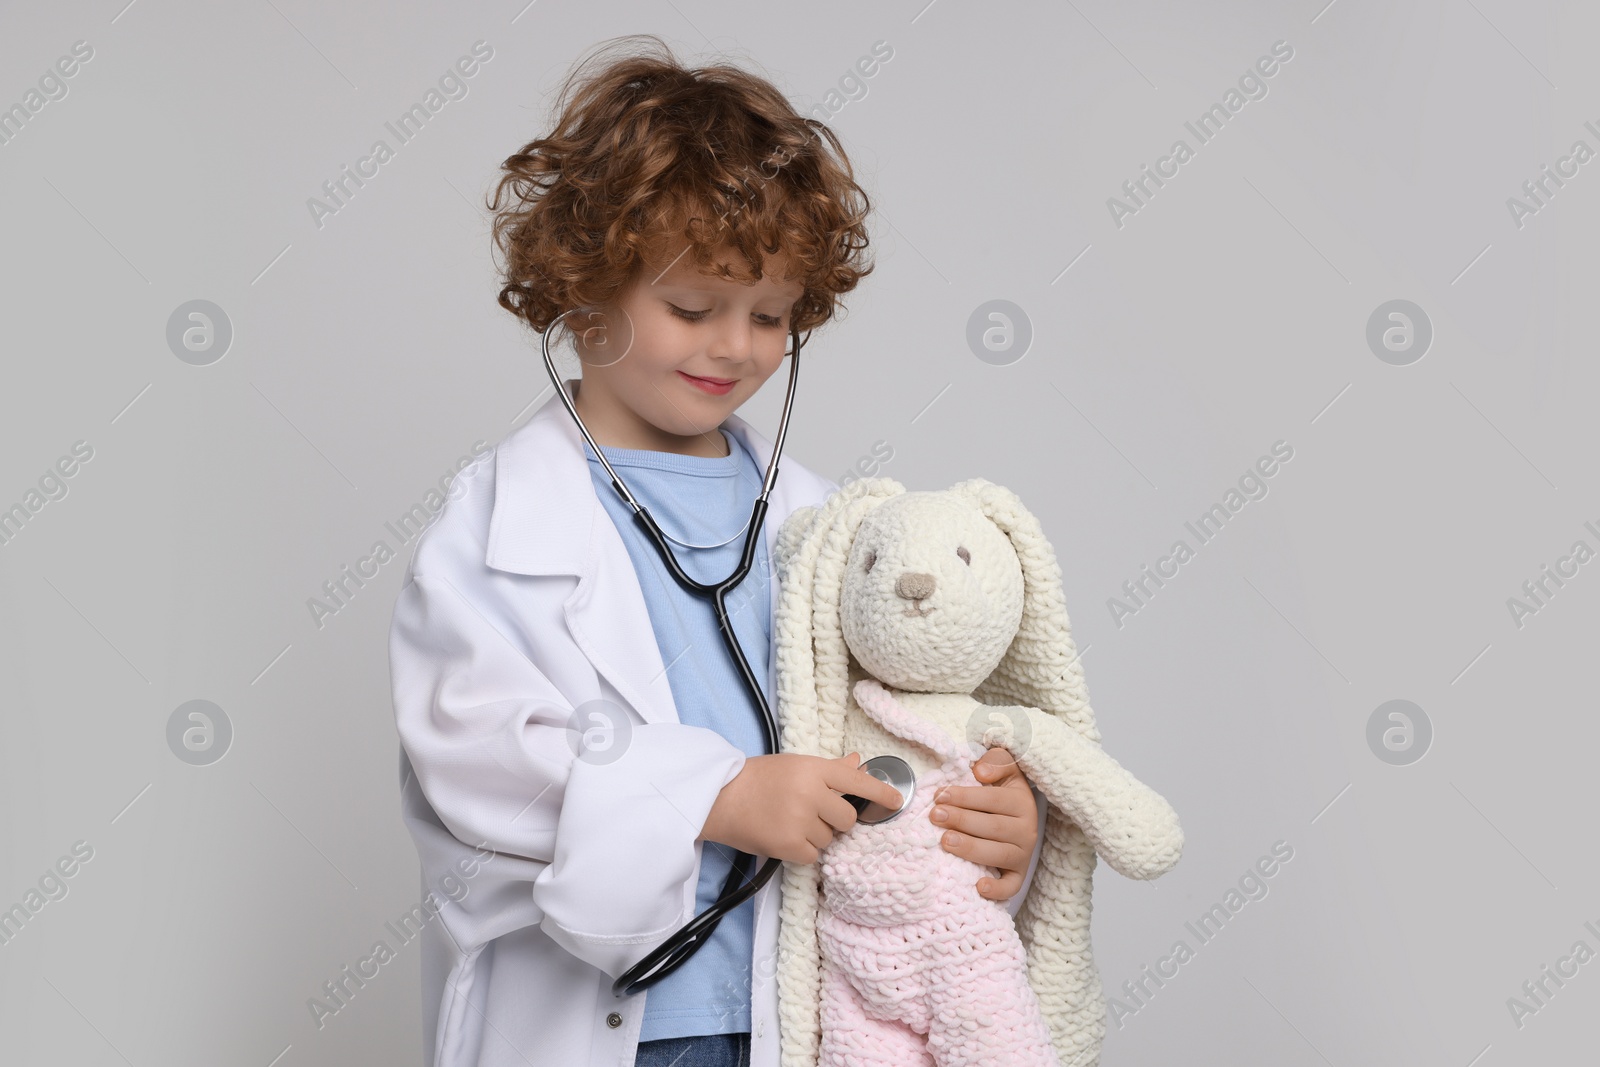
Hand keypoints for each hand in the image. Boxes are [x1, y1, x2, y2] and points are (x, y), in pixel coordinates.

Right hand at [700, 752, 904, 864]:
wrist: (720, 797)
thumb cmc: (758, 778)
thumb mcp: (796, 765)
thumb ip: (830, 769)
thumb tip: (858, 762)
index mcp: (814, 769)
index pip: (858, 781)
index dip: (881, 793)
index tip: (897, 801)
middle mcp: (811, 793)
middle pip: (848, 818)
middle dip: (837, 821)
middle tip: (814, 814)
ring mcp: (800, 820)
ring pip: (830, 839)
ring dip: (816, 836)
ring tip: (791, 822)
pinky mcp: (789, 845)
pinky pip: (813, 855)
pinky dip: (803, 851)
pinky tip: (785, 836)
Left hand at [931, 747, 1038, 901]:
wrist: (1014, 814)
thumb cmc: (1000, 789)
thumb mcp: (1002, 768)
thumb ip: (995, 761)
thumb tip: (981, 771)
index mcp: (1021, 802)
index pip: (993, 800)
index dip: (966, 797)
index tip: (940, 795)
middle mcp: (1027, 830)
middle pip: (993, 827)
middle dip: (961, 820)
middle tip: (935, 816)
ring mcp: (1023, 855)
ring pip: (998, 855)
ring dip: (971, 849)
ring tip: (945, 841)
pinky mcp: (1018, 874)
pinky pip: (1011, 886)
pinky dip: (997, 890)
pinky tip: (978, 886)